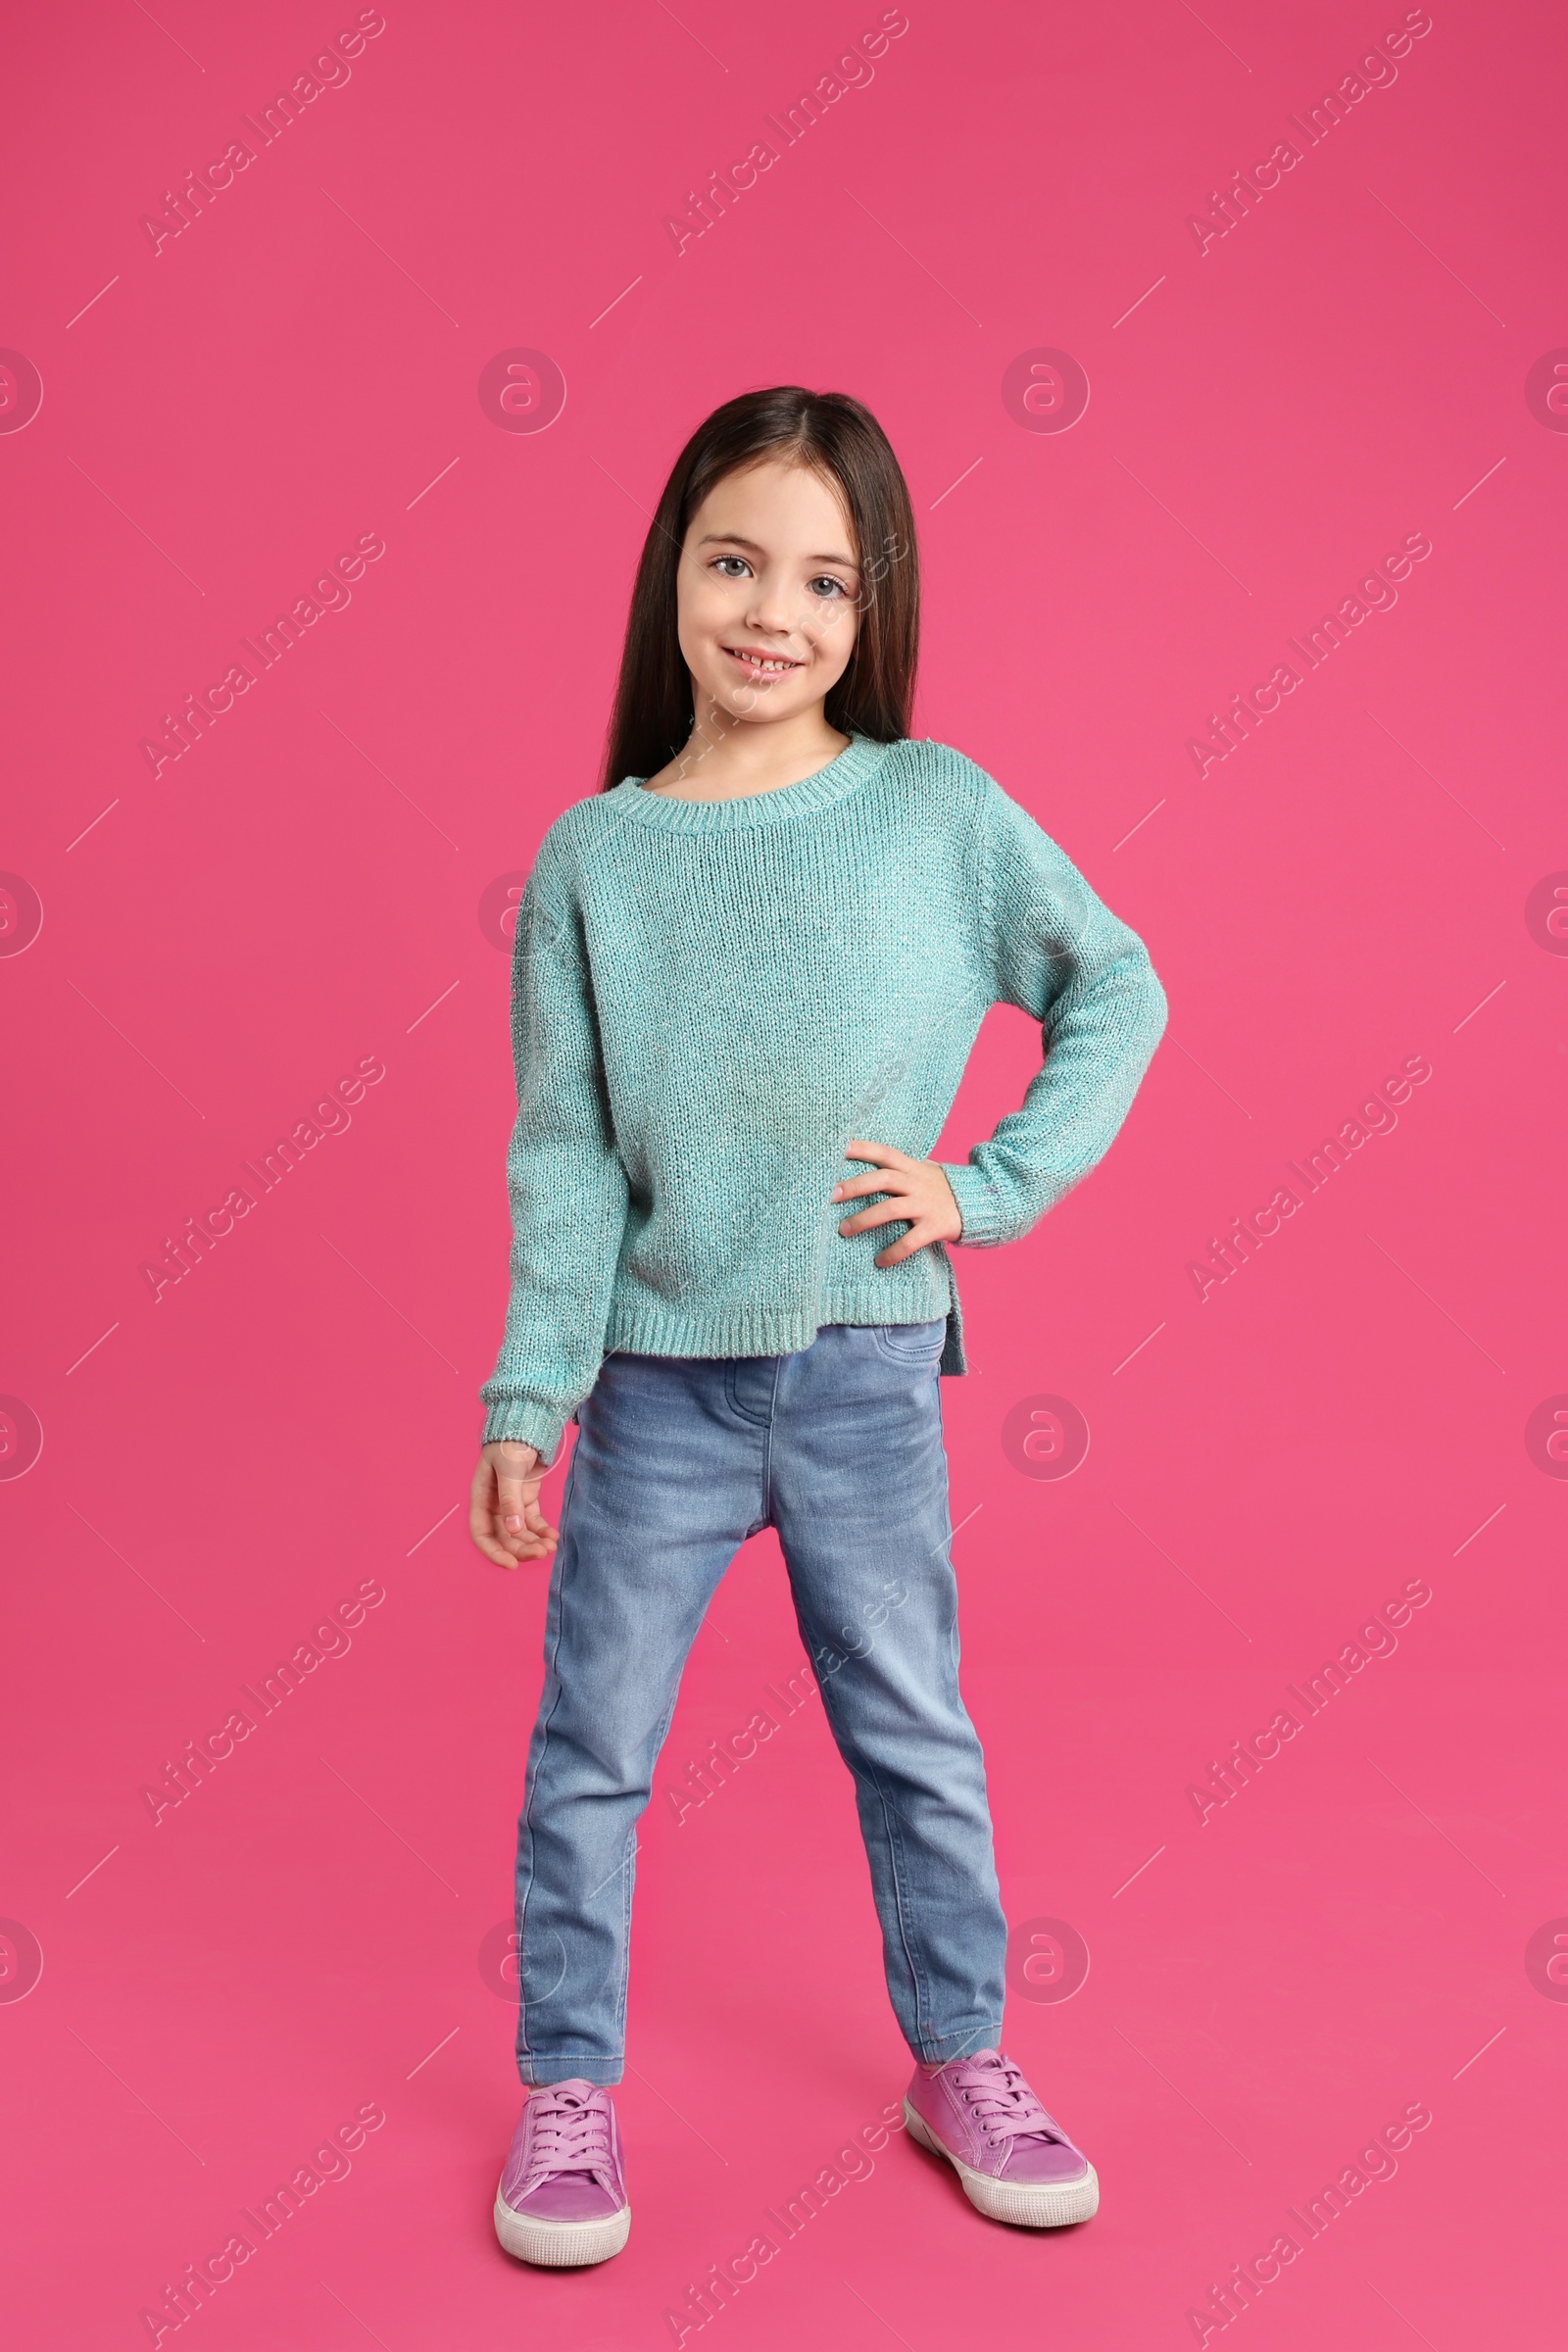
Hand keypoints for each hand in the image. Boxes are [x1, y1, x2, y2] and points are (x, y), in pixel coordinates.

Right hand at [469, 1440, 558, 1568]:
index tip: (512, 1565)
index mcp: (480, 1498)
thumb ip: (510, 1500)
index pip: (481, 1533)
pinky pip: (532, 1522)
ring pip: (519, 1533)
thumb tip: (513, 1530)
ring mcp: (510, 1503)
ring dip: (533, 1542)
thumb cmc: (512, 1442)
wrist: (528, 1424)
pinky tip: (553, 1536)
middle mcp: (493, 1504)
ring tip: (551, 1546)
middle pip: (504, 1537)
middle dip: (521, 1549)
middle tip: (542, 1553)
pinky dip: (542, 1530)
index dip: (494, 1552)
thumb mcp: (509, 1469)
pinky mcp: (526, 1499)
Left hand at [832, 1139, 961, 1266]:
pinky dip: (894, 1252)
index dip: (863, 1149)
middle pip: (882, 1179)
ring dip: (864, 1219)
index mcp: (912, 1168)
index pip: (884, 1153)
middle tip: (830, 1195)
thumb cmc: (942, 1189)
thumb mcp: (923, 1172)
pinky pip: (911, 1241)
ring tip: (844, 1230)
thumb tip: (865, 1165)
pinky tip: (880, 1261)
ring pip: (891, 1209)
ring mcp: (925, 1205)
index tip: (839, 1148)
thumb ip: (900, 1168)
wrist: (980, 1203)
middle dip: (855, 1186)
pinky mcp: (935, 1227)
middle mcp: (917, 1183)